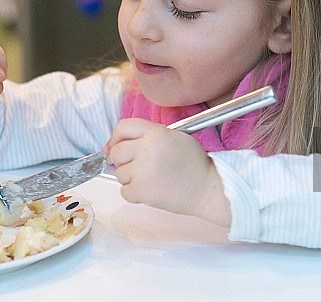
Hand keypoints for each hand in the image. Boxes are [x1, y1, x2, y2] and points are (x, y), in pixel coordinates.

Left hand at [105, 118, 231, 226]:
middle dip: (124, 160)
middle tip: (140, 166)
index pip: (123, 127)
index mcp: (156, 133)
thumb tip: (112, 145)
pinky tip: (152, 189)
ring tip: (152, 178)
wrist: (208, 188)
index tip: (116, 145)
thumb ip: (148, 134)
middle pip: (116, 152)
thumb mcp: (175, 136)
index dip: (116, 137)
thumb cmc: (194, 164)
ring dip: (131, 178)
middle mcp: (147, 149)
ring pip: (119, 173)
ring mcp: (143, 171)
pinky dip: (135, 194)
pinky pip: (124, 191)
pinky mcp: (142, 191)